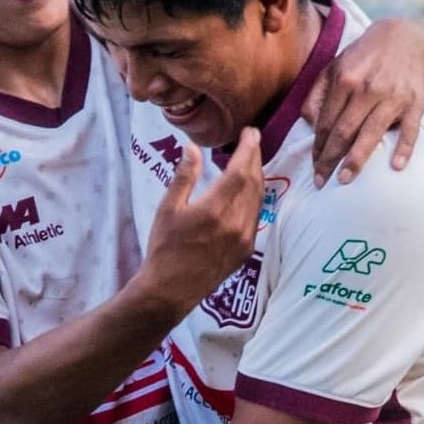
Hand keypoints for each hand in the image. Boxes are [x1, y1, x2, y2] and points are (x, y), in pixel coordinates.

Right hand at [139, 127, 263, 320]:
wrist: (170, 291)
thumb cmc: (164, 248)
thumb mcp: (168, 209)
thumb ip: (184, 177)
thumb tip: (192, 148)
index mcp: (215, 209)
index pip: (241, 170)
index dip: (249, 149)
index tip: (251, 132)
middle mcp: (236, 223)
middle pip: (254, 181)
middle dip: (255, 157)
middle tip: (252, 139)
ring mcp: (244, 238)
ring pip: (259, 198)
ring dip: (258, 175)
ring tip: (251, 159)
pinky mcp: (246, 250)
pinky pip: (257, 215)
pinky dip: (256, 195)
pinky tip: (249, 188)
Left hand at [303, 18, 423, 186]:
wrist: (406, 40)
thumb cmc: (364, 58)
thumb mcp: (334, 66)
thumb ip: (317, 93)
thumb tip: (310, 124)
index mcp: (345, 79)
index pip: (327, 121)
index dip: (318, 146)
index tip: (314, 165)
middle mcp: (367, 89)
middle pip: (345, 130)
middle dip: (331, 158)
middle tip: (322, 181)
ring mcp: (393, 97)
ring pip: (372, 133)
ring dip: (357, 159)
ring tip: (345, 179)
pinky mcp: (415, 102)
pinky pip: (410, 129)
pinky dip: (404, 147)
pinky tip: (395, 166)